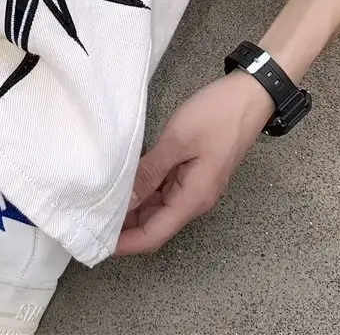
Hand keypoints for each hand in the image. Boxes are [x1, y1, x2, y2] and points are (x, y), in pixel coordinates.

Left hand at [115, 71, 273, 255]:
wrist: (250, 95)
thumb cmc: (217, 116)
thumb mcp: (178, 140)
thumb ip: (150, 171)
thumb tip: (126, 200)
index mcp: (193, 198)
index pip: (154, 235)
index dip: (126, 242)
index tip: (97, 241)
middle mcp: (194, 199)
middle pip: (155, 224)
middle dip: (124, 227)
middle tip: (89, 218)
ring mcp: (194, 185)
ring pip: (158, 207)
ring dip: (132, 208)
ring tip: (100, 201)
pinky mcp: (192, 171)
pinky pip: (163, 190)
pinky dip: (143, 190)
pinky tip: (124, 182)